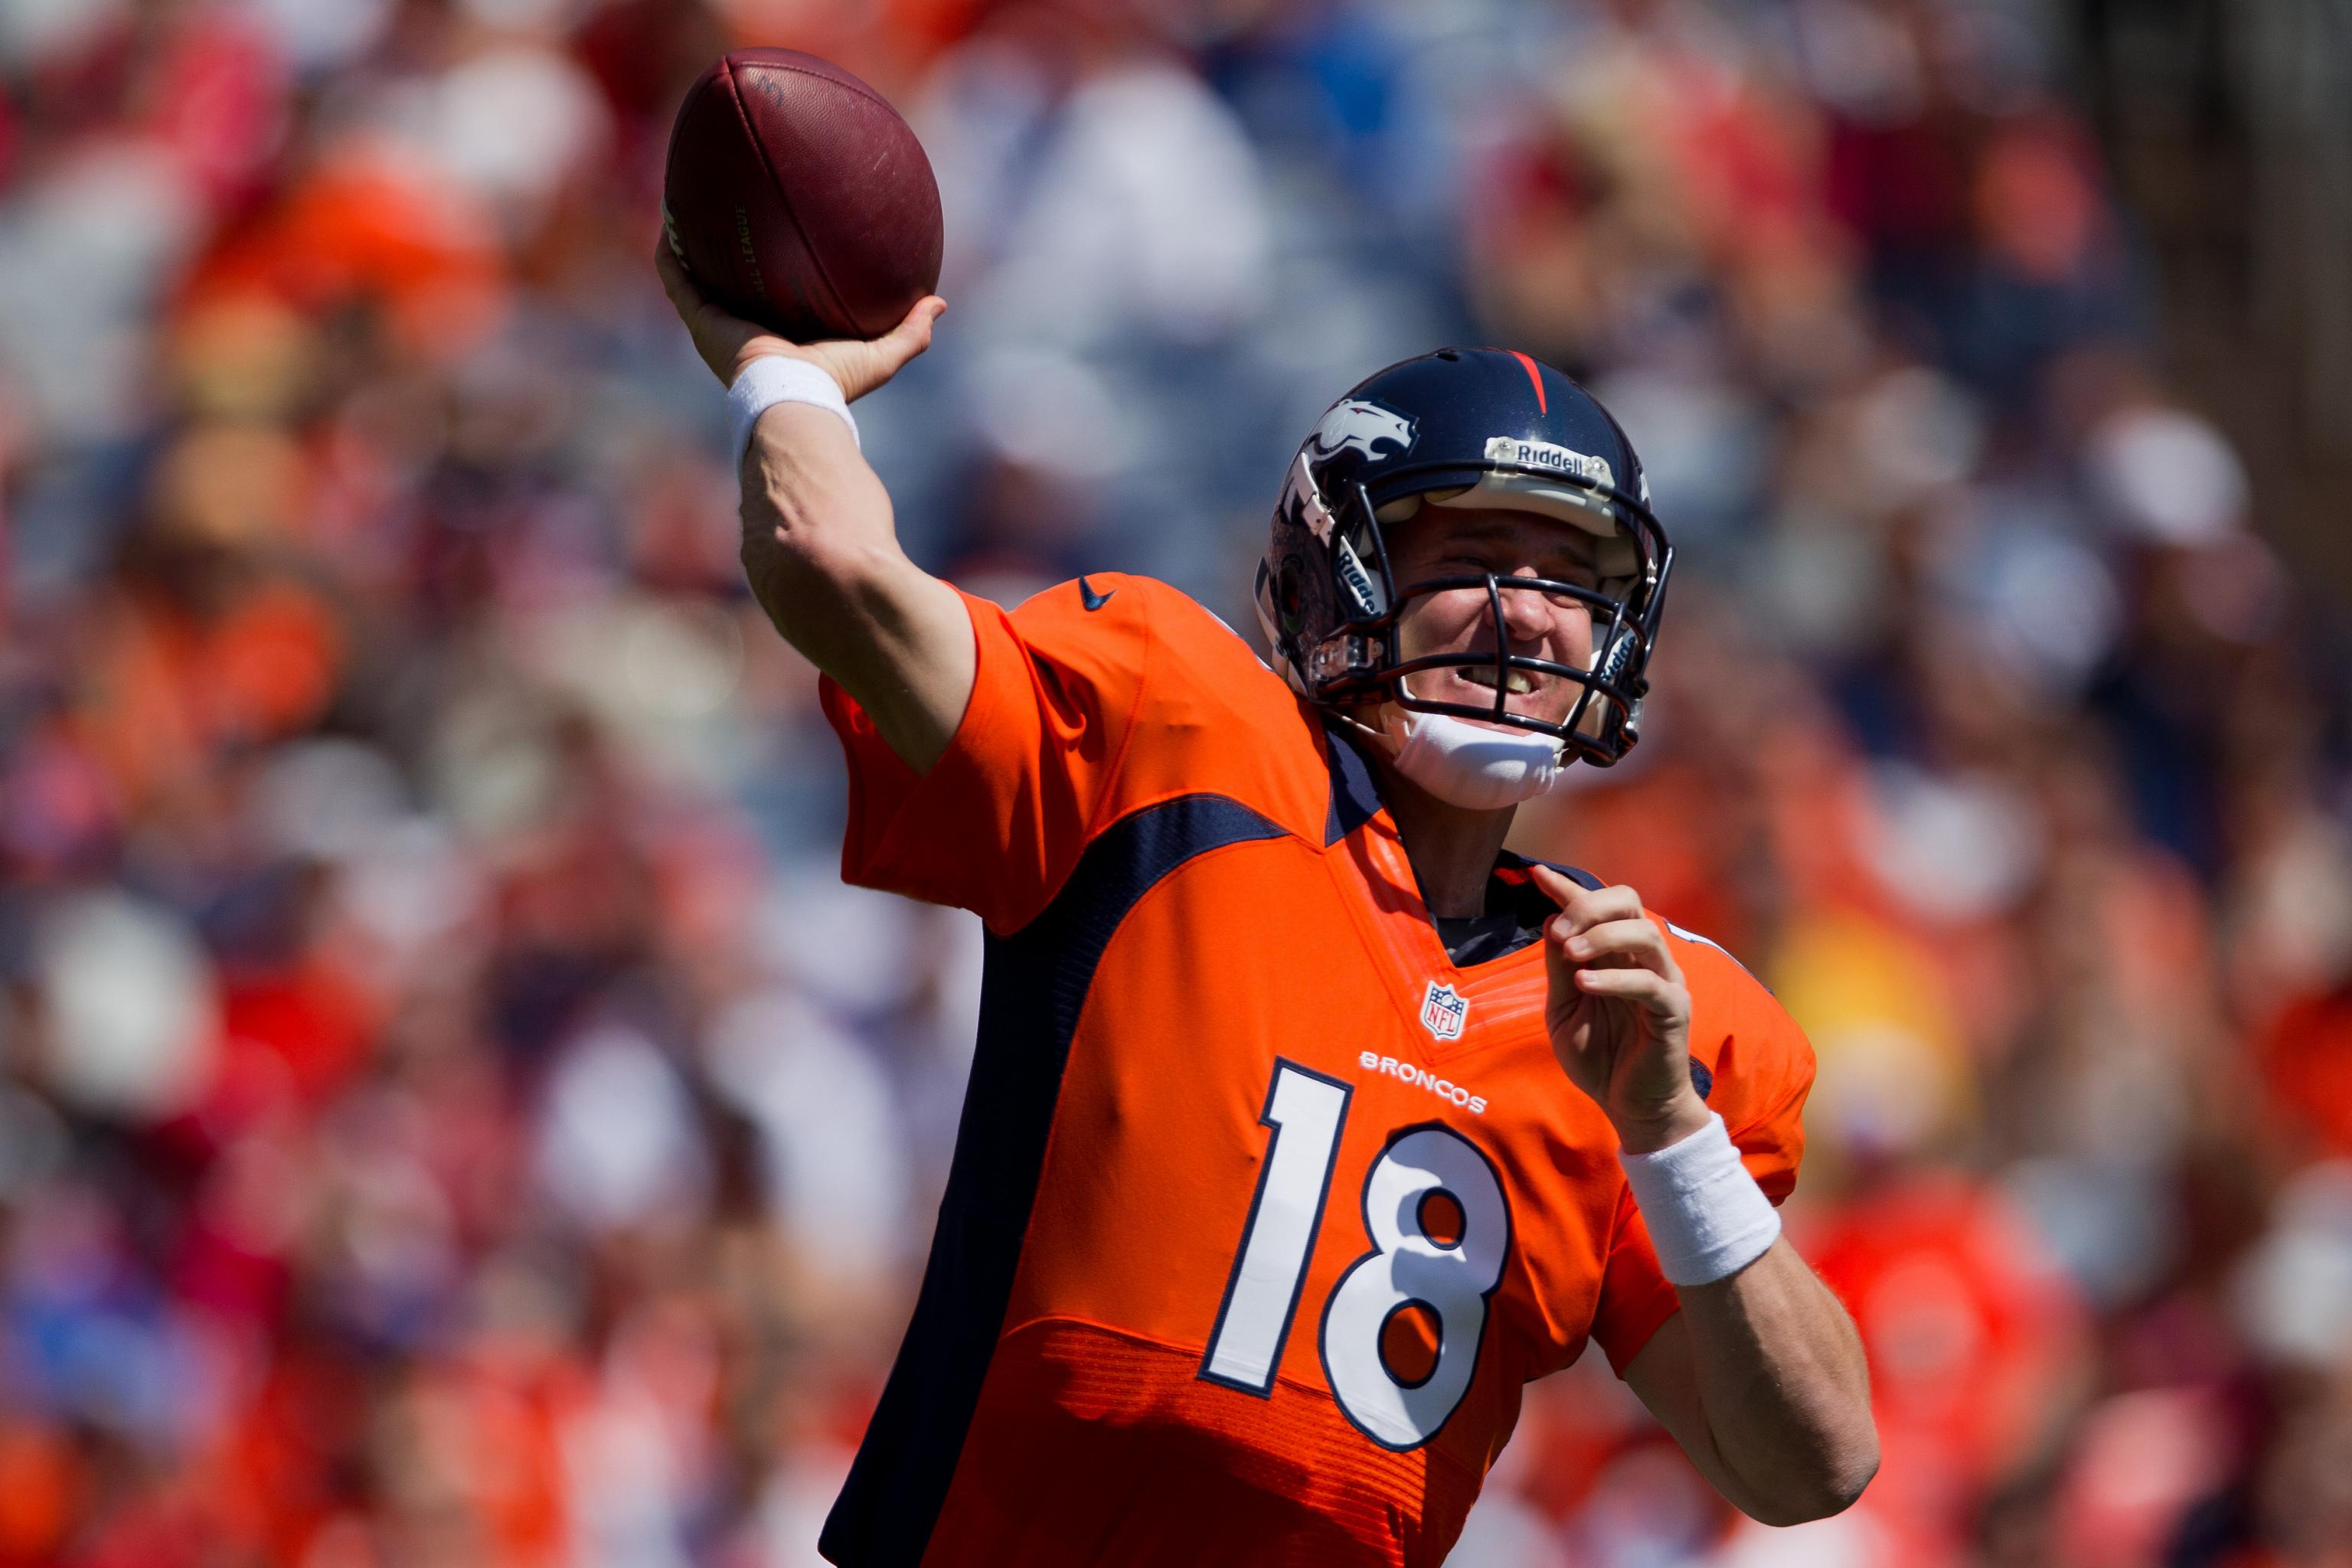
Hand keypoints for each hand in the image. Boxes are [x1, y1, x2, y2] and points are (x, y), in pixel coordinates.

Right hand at [654, 239, 945, 398]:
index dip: (772, 275)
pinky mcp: (700, 319)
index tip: (778, 244)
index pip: (772, 302)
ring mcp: (716, 324)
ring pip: (695, 278)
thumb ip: (911, 331)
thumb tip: (940, 303)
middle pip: (729, 286)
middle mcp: (743, 330)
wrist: (793, 398)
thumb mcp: (881, 354)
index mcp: (779, 339)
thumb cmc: (834, 383)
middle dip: (726, 255)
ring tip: (686, 205)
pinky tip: (670, 217)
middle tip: (731, 217)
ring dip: (689, 244)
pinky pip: (676, 277)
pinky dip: (670, 250)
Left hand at [1530, 866, 1706, 1153]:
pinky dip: (1616, 978)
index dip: (1567, 887)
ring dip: (1603, 936)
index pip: (1596, 907)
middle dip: (1590, 906)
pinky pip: (1651, 984)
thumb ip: (1559, 967)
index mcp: (1615, 954)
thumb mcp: (1564, 1009)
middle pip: (1628, 902)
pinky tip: (1586, 983)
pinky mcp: (1674, 1011)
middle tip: (1560, 934)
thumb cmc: (1599, 1057)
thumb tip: (1552, 920)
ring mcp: (1663, 982)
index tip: (1535, 874)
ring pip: (1645, 934)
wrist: (1628, 1106)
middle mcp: (1643, 959)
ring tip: (1571, 955)